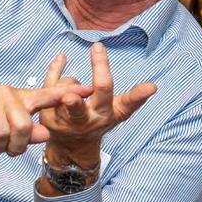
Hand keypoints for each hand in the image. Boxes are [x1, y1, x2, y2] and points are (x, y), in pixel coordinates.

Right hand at [0, 81, 93, 154]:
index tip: (89, 88)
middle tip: (8, 148)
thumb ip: (32, 132)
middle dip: (17, 146)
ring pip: (4, 134)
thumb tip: (45, 135)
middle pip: (24, 127)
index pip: (49, 95)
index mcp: (22, 98)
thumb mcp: (14, 128)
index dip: (68, 93)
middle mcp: (8, 93)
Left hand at [39, 42, 156, 166]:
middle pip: (83, 107)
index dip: (138, 95)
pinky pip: (50, 84)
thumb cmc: (97, 119)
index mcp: (109, 115)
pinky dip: (56, 68)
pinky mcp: (48, 115)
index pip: (126, 105)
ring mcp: (65, 119)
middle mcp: (88, 120)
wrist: (71, 144)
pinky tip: (62, 57)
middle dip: (75, 102)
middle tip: (69, 98)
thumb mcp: (118, 112)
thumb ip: (135, 99)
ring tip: (71, 92)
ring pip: (66, 89)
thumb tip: (153, 86)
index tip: (151, 86)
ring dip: (70, 81)